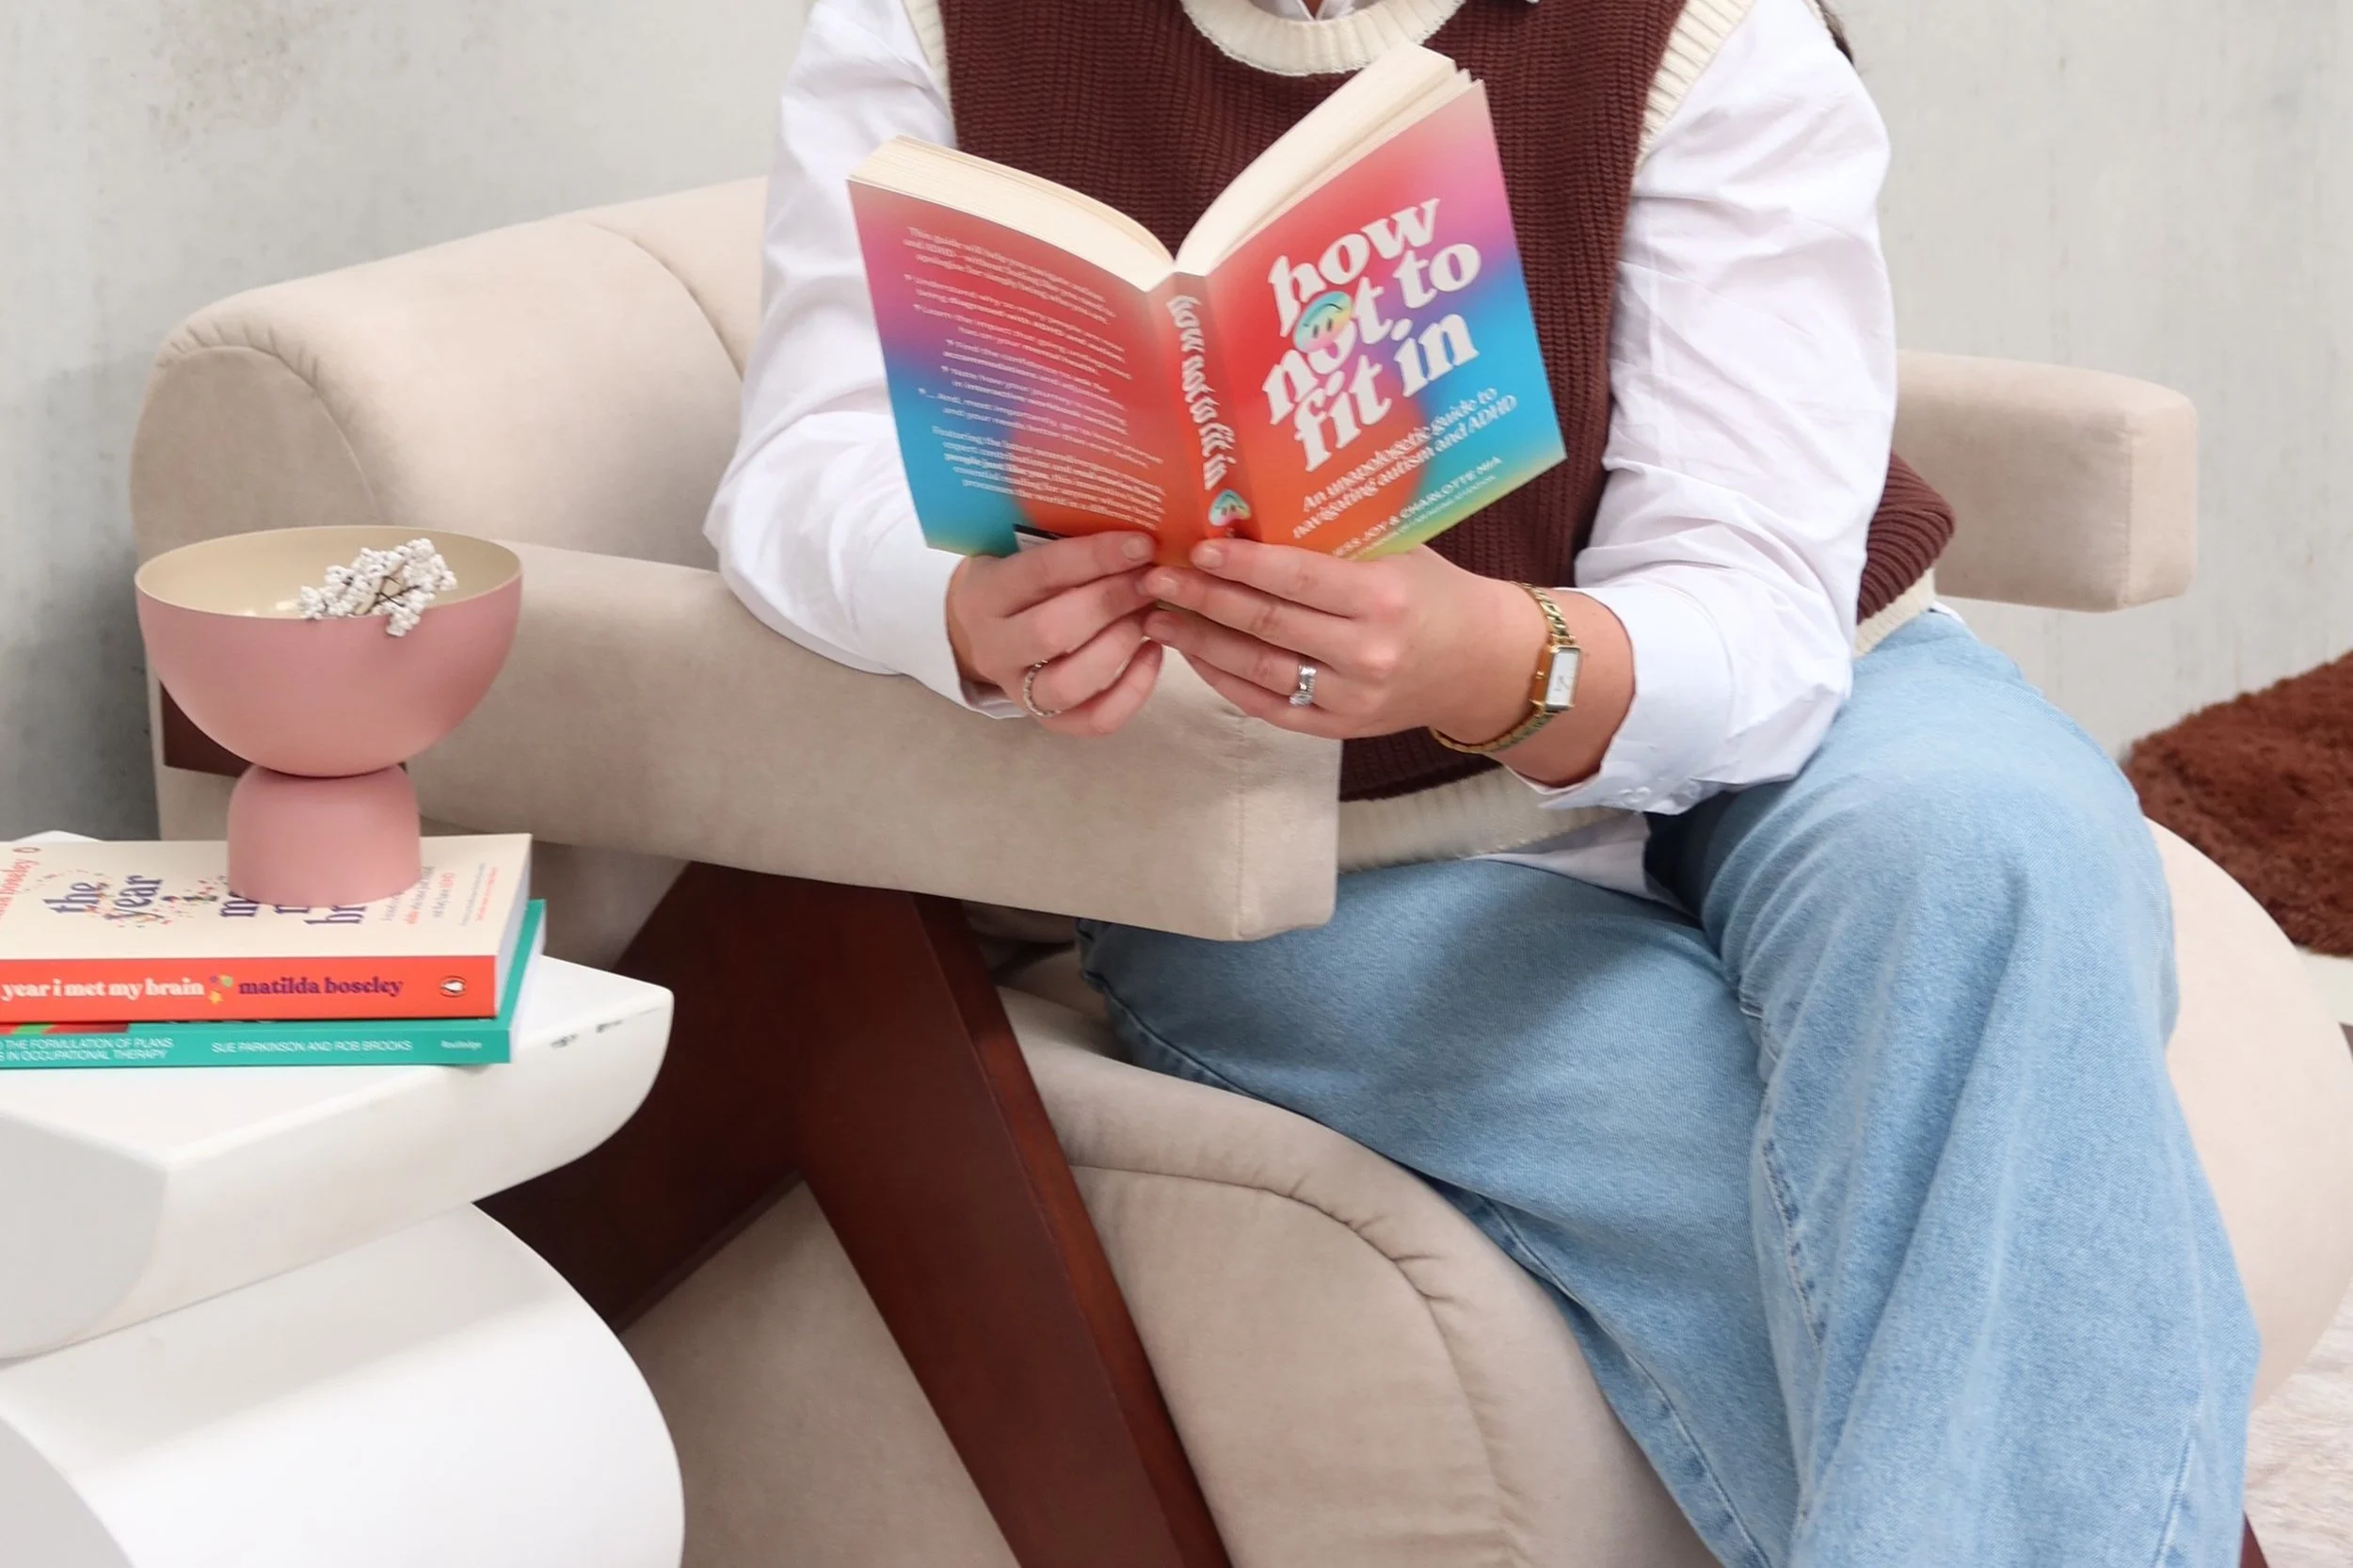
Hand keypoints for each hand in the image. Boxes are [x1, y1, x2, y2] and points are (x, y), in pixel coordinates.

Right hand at [946, 531, 1164, 735]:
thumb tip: (1138, 517)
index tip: (1143, 543)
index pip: (1040, 572)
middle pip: (1052, 631)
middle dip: (1111, 603)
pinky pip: (1093, 720)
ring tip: (1152, 615)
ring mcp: (1018, 689)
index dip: (1094, 558)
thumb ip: (1062, 537)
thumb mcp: (1020, 547)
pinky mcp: (1046, 719)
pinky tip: (1154, 653)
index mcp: (985, 592)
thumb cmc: (1018, 577)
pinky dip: (1133, 692)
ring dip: (1120, 647)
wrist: (977, 628)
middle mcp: (994, 646)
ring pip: (1069, 683)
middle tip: (1152, 580)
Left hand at [1140, 541, 1541, 741]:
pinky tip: (1196, 657)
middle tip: (1156, 578)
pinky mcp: (1340, 728)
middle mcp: (1366, 652)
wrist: (1481, 663)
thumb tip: (1252, 511)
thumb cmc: (1433, 591)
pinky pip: (1270, 706)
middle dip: (1204, 599)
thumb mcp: (1398, 551)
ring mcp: (1351, 697)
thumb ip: (1335, 537)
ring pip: (1258, 670)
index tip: (1195, 548)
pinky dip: (1226, 683)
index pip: (1296, 577)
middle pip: (1266, 624)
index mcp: (1382, 597)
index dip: (1240, 564)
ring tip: (1159, 617)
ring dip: (1201, 644)